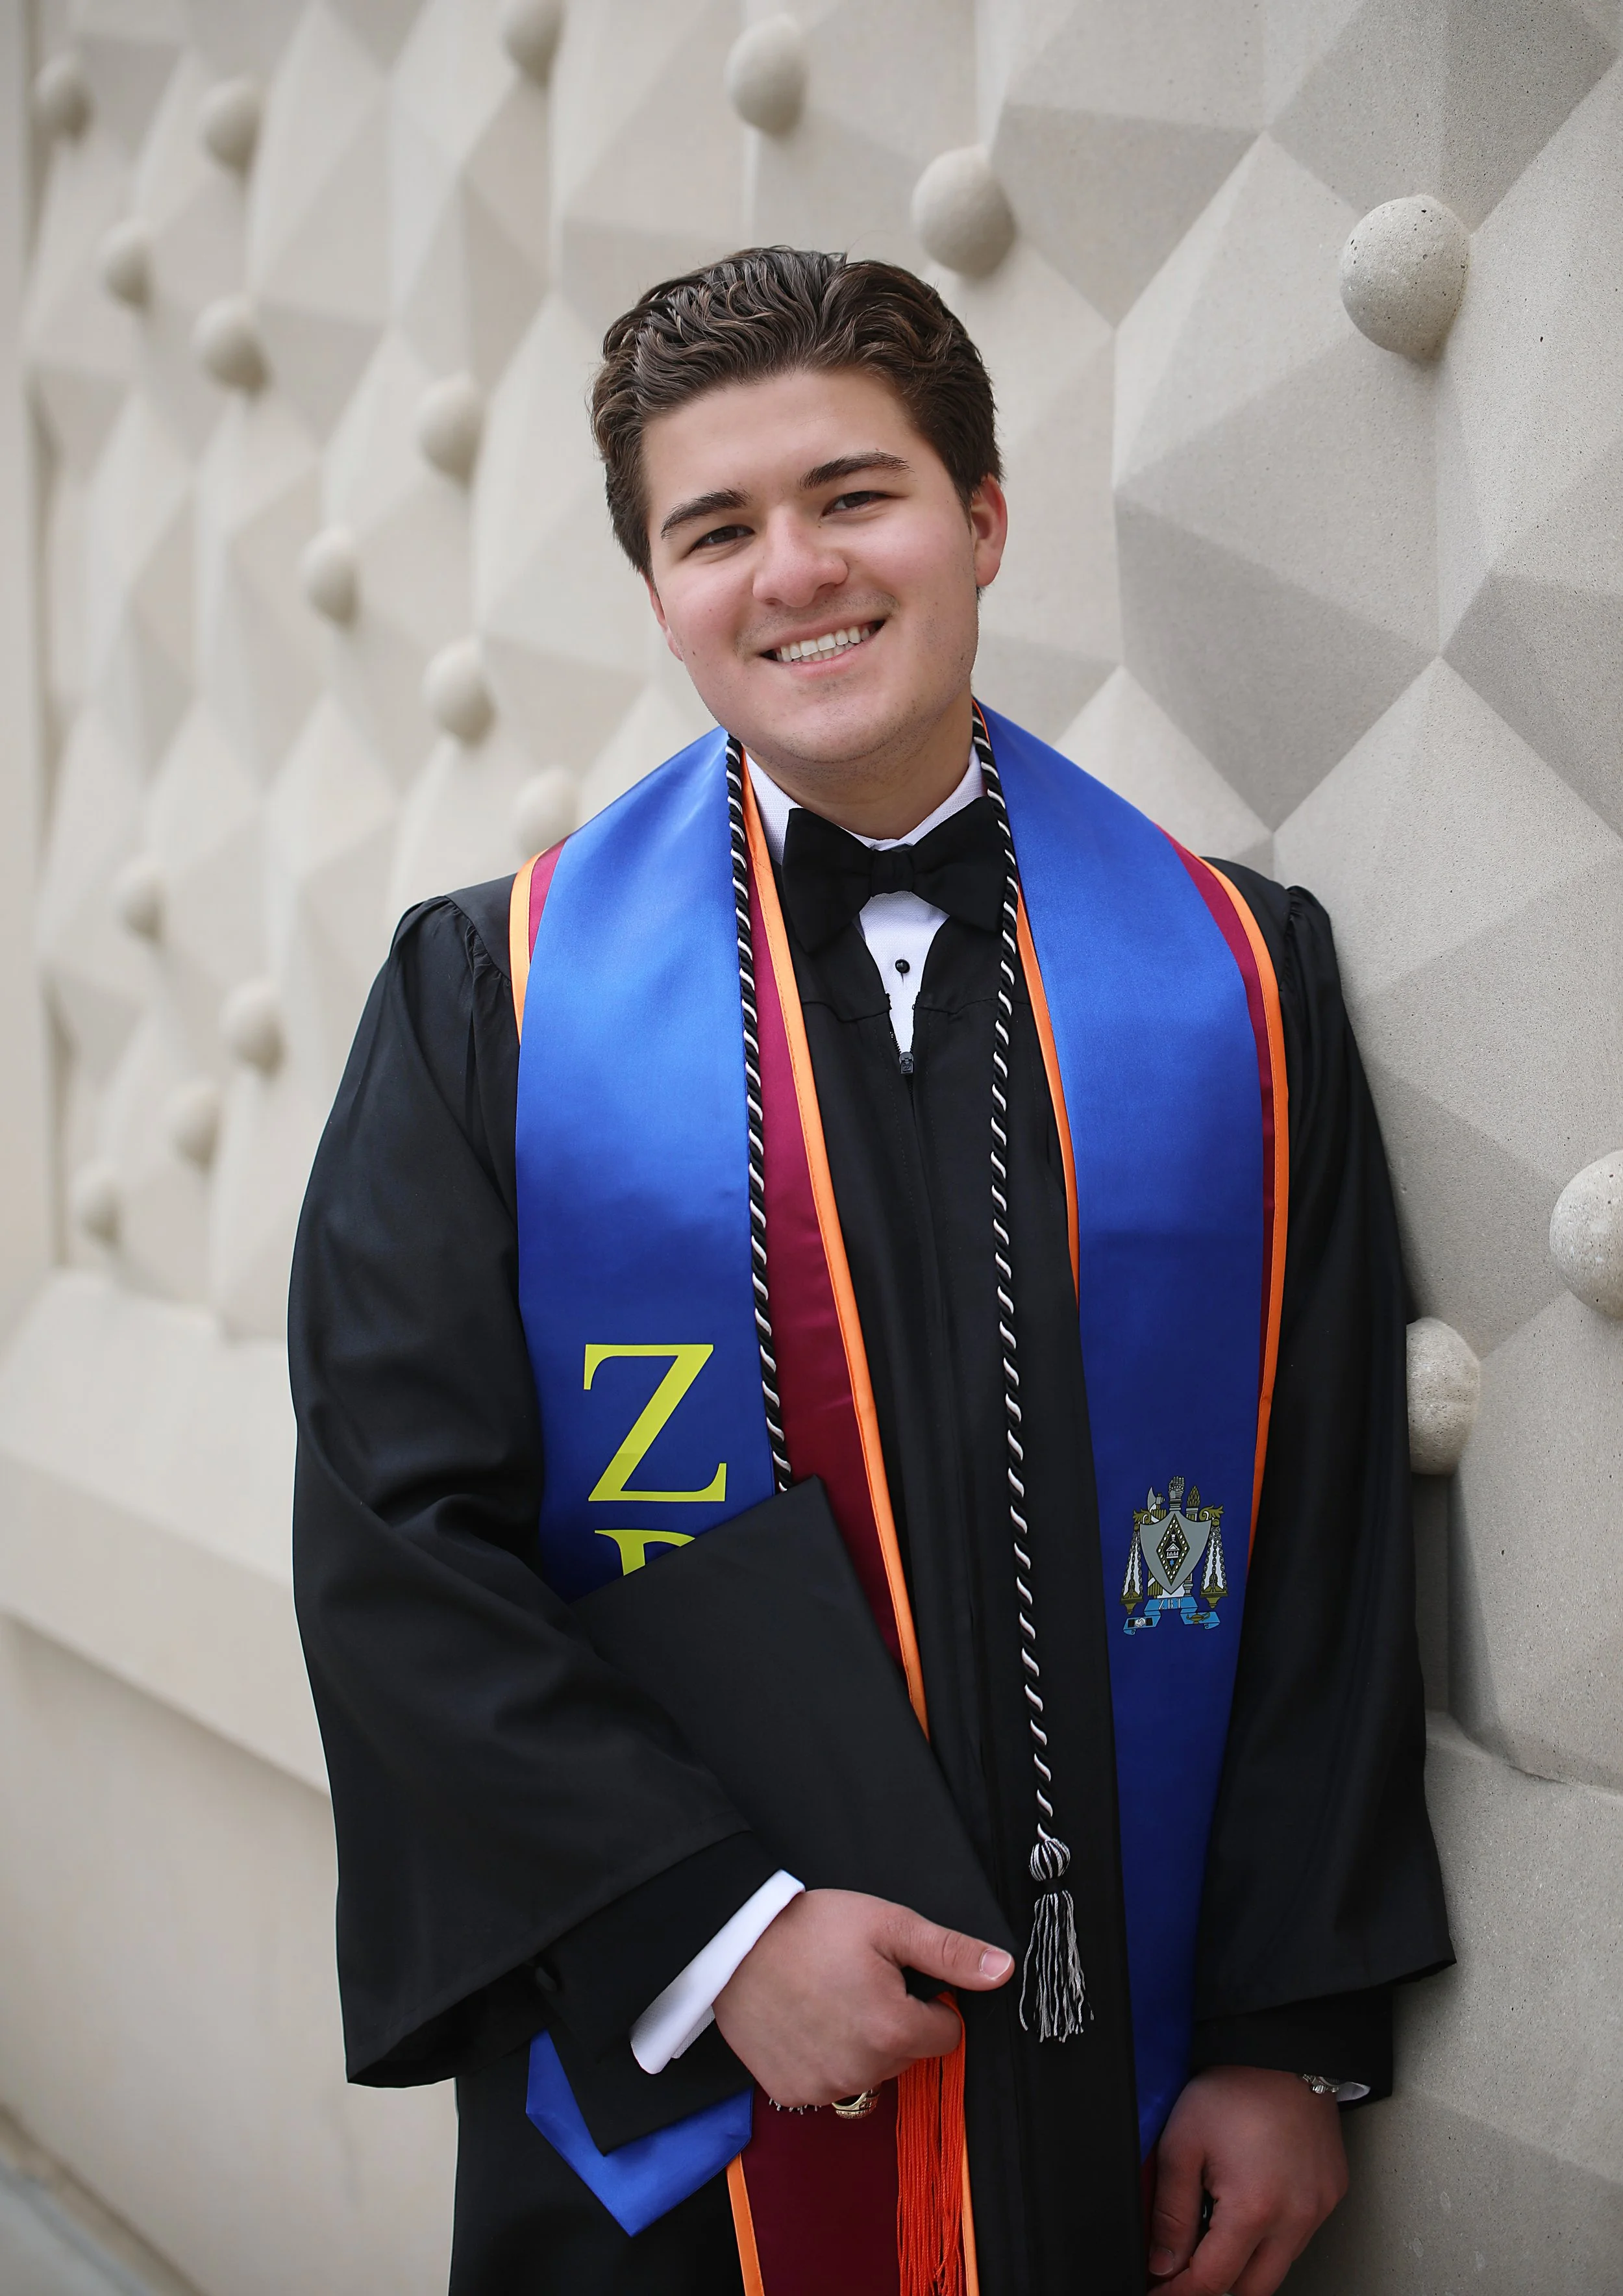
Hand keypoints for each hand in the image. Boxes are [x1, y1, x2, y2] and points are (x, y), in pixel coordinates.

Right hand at [712, 1887, 1012, 2107]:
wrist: (733, 1942)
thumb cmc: (811, 1927)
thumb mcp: (888, 1924)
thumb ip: (950, 1952)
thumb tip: (1004, 1970)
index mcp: (894, 2029)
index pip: (946, 2034)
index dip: (928, 2003)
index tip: (896, 1978)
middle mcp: (863, 2070)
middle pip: (907, 2055)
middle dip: (894, 2023)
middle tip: (857, 1981)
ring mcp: (824, 2087)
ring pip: (870, 2072)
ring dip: (860, 2045)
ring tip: (829, 1999)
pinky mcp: (793, 2092)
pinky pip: (829, 2085)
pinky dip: (824, 2059)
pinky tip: (806, 2022)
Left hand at [1148, 2066, 1347, 2294]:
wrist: (1282, 2051)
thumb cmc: (1234, 2089)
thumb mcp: (1182, 2145)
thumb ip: (1170, 2213)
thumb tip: (1162, 2264)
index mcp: (1254, 2209)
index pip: (1212, 2282)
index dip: (1178, 2293)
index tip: (1159, 2291)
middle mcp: (1296, 2219)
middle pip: (1251, 2290)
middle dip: (1214, 2285)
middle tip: (1184, 2266)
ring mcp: (1319, 2210)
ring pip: (1278, 2267)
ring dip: (1246, 2261)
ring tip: (1217, 2225)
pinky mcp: (1332, 2195)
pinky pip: (1300, 2237)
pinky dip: (1273, 2236)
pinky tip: (1252, 2205)